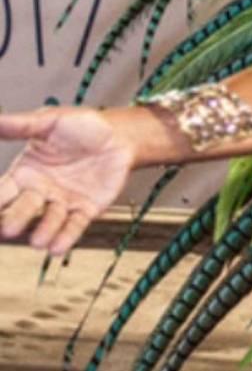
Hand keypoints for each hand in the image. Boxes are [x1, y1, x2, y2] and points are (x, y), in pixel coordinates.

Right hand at [0, 107, 135, 255]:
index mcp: (24, 173)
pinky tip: (57, 248)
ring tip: (38, 241)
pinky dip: (67, 237)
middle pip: (22, 209)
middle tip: (8, 230)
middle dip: (15, 220)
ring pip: (49, 221)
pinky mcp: (86, 209)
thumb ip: (21, 125)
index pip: (0, 192)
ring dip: (43, 231)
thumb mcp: (50, 122)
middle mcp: (39, 192)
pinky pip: (75, 226)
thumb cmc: (80, 127)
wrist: (119, 135)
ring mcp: (63, 202)